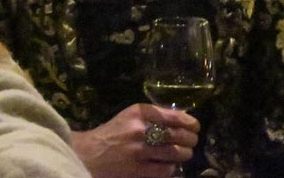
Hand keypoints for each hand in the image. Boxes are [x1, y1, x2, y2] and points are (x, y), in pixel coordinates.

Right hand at [72, 103, 199, 177]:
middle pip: (177, 134)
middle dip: (190, 139)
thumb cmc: (113, 133)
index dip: (189, 122)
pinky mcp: (136, 171)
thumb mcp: (131, 115)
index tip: (196, 126)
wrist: (87, 154)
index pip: (173, 116)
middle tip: (193, 141)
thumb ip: (154, 115)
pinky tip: (171, 166)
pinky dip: (171, 168)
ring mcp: (138, 151)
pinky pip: (164, 170)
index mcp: (140, 113)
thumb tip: (182, 118)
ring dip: (185, 154)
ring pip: (174, 152)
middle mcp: (140, 130)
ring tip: (186, 154)